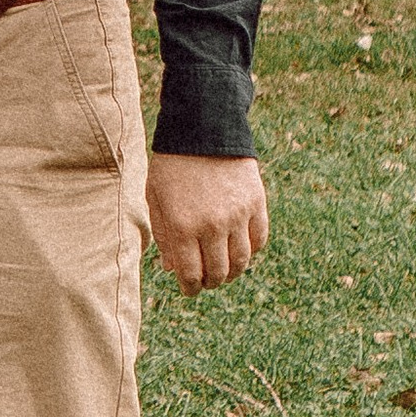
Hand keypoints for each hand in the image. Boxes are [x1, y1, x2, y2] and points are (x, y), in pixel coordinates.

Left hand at [148, 151, 266, 295]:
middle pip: (218, 272)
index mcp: (182, 225)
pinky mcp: (256, 203)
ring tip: (224, 270)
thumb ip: (164, 235)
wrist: (203, 127)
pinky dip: (252, 250)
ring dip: (233, 272)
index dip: (190, 288)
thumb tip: (172, 269)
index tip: (190, 289)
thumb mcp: (156, 197)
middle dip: (210, 282)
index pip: (191, 275)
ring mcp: (237, 215)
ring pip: (241, 261)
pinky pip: (259, 239)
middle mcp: (212, 225)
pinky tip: (241, 249)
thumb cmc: (172, 163)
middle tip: (206, 281)